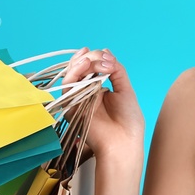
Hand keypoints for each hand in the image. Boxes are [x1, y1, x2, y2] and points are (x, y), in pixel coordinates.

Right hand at [60, 47, 143, 165]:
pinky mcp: (71, 106)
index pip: (93, 66)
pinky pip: (67, 86)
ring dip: (82, 63)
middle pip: (81, 67)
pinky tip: (85, 65)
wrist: (123, 141)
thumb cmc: (128, 120)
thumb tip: (106, 52)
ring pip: (72, 74)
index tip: (108, 58)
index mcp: (100, 88)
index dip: (97, 58)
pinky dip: (74, 72)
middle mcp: (87, 91)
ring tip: (92, 61)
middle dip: (91, 58)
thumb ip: (116, 70)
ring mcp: (78, 98)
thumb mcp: (125, 89)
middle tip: (104, 61)